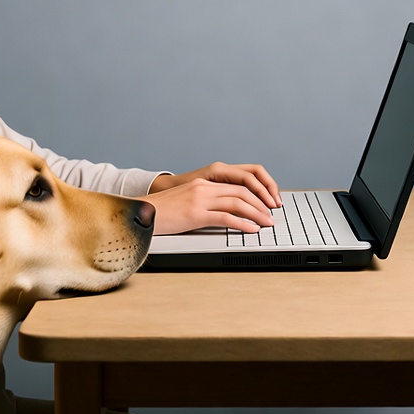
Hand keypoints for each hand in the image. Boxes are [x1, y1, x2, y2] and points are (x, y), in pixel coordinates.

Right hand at [147, 162, 281, 235]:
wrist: (140, 214)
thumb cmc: (162, 212)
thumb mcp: (187, 202)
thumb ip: (205, 203)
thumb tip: (226, 214)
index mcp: (203, 184)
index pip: (238, 184)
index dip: (256, 194)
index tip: (267, 205)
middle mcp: (204, 188)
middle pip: (242, 191)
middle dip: (261, 204)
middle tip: (272, 216)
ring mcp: (199, 200)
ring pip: (237, 202)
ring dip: (256, 214)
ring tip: (267, 224)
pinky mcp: (195, 214)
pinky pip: (225, 217)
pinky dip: (242, 223)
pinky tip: (251, 230)